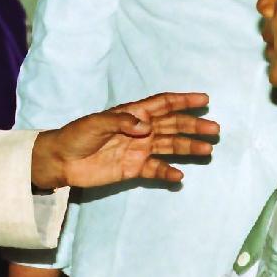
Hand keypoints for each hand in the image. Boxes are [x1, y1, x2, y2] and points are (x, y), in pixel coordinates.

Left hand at [31, 92, 214, 189]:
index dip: (183, 101)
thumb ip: (121, 122)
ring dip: (188, 148)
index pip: (163, 104)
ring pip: (169, 147)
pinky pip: (155, 170)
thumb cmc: (76, 135)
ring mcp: (139, 149)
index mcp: (133, 113)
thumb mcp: (96, 123)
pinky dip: (167, 173)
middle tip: (215, 129)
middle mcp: (140, 130)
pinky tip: (179, 176)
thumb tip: (146, 127)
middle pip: (173, 126)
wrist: (61, 161)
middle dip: (194, 126)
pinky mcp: (133, 169)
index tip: (204, 100)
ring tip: (207, 151)